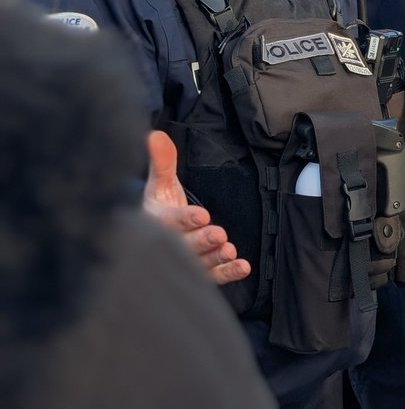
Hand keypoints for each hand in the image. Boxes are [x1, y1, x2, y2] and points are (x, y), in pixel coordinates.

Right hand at [144, 131, 251, 285]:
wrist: (155, 236)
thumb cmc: (160, 206)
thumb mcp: (160, 183)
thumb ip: (162, 162)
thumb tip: (155, 135)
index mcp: (154, 222)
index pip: (169, 222)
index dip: (184, 219)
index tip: (201, 215)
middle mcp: (169, 244)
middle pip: (185, 245)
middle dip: (202, 240)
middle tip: (219, 235)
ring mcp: (185, 261)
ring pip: (199, 262)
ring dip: (216, 257)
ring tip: (230, 249)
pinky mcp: (199, 272)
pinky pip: (213, 276)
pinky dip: (228, 272)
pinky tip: (243, 266)